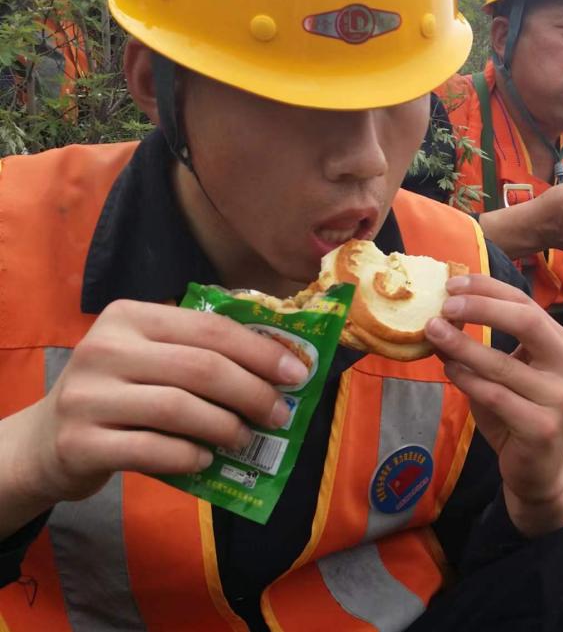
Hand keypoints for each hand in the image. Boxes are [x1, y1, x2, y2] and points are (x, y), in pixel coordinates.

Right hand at [8, 300, 304, 508]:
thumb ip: (202, 354)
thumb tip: (283, 367)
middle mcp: (104, 349)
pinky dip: (189, 456)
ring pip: (179, 409)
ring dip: (226, 427)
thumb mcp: (150, 358)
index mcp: (129, 317)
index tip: (298, 373)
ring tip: (246, 439)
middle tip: (281, 414)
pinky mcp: (80, 442)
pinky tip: (206, 460)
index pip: (210, 328)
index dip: (262, 351)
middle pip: (201, 368)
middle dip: (253, 392)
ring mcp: (88, 396)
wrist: (48, 440)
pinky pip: (152, 450)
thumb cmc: (121, 394)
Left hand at [425, 275, 562, 536]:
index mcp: (561, 345)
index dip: (489, 290)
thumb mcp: (501, 373)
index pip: (526, 304)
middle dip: (482, 307)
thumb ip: (483, 345)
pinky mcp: (544, 427)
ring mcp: (561, 398)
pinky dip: (468, 380)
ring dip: (463, 345)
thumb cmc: (516, 414)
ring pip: (504, 363)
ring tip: (434, 334)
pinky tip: (449, 370)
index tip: (452, 283)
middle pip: (528, 321)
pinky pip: (497, 396)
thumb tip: (442, 315)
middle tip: (444, 305)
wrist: (537, 470)